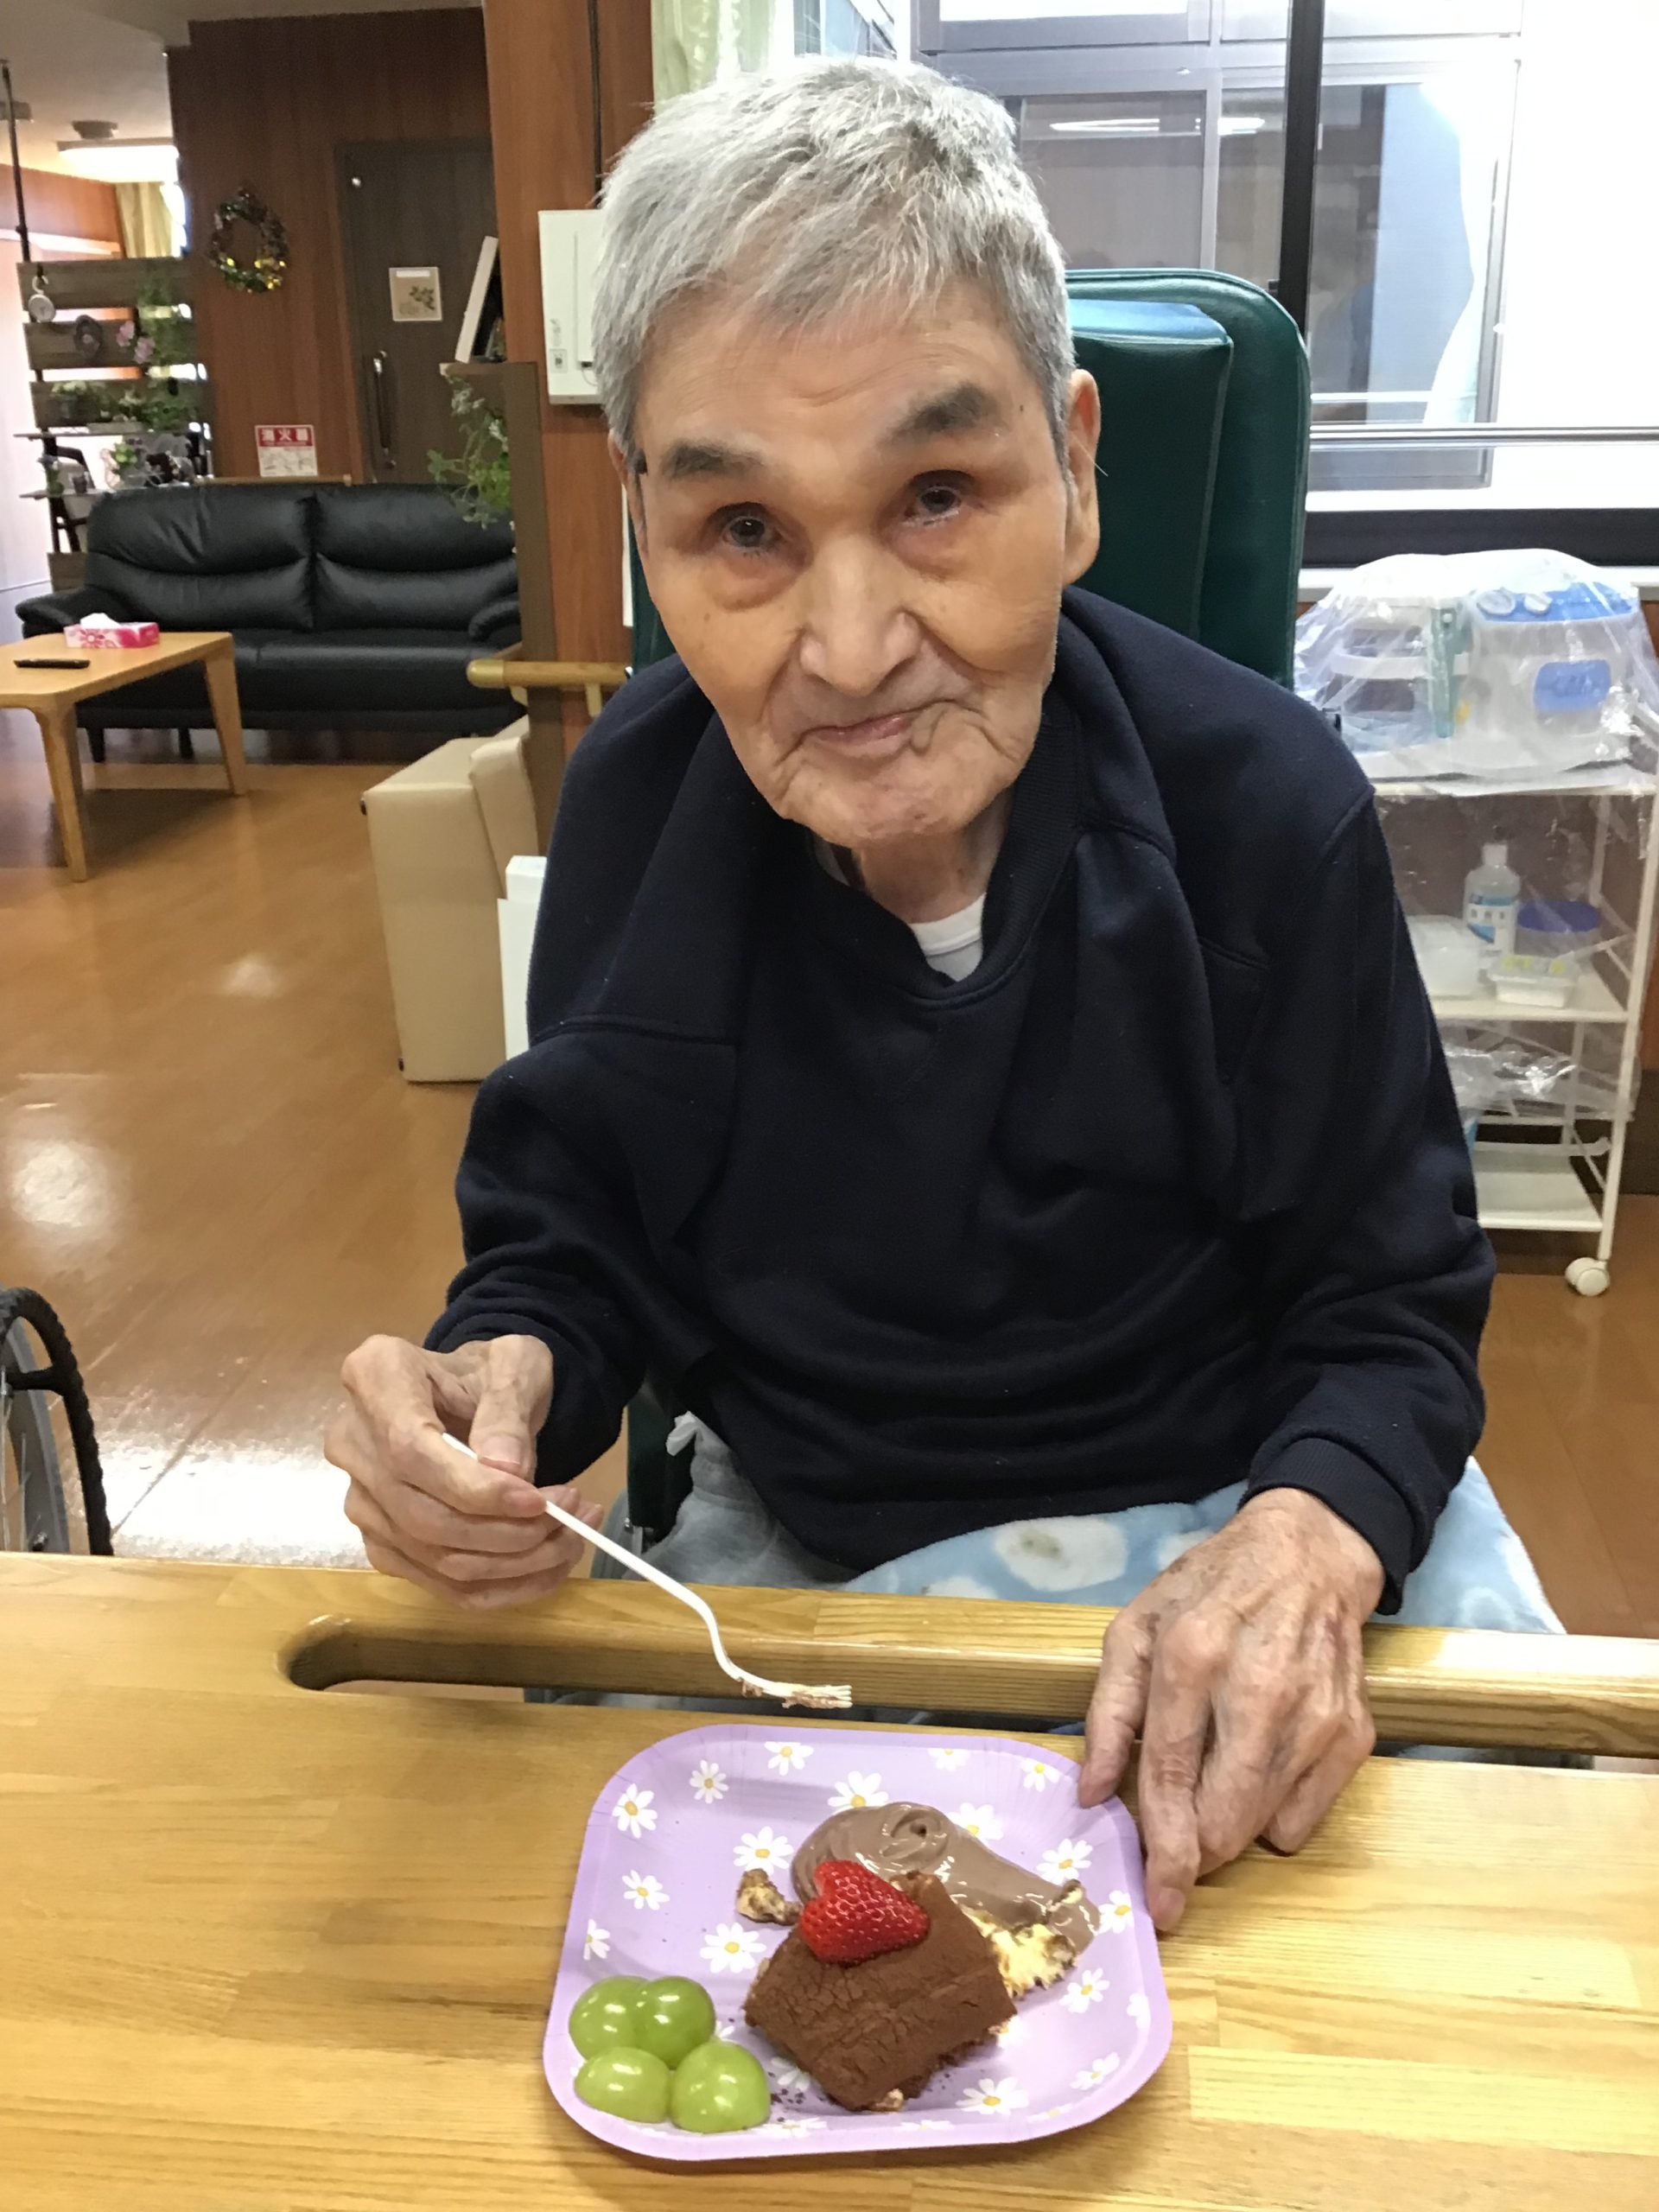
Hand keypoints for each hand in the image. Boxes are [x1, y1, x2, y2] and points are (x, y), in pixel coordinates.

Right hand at [325, 1333, 602, 1608]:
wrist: (473, 1395)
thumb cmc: (490, 1373)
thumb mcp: (514, 1366)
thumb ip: (508, 1411)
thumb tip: (507, 1470)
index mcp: (376, 1378)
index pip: (411, 1451)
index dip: (474, 1489)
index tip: (537, 1501)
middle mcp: (353, 1444)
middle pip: (423, 1516)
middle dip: (507, 1532)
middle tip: (573, 1515)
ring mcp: (362, 1501)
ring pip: (435, 1558)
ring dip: (515, 1562)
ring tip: (571, 1535)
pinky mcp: (383, 1544)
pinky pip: (441, 1585)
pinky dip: (503, 1585)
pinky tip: (548, 1564)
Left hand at [1078, 1490, 1382, 1931]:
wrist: (1308, 1556)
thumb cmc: (1209, 1593)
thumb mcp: (1134, 1630)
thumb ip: (1108, 1713)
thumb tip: (1093, 1794)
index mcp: (1191, 1659)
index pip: (1171, 1777)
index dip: (1164, 1851)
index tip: (1160, 1903)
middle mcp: (1260, 1692)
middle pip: (1225, 1820)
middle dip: (1197, 1851)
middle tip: (1180, 1838)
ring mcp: (1316, 1716)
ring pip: (1266, 1827)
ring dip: (1233, 1829)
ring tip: (1220, 1776)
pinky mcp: (1354, 1734)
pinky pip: (1307, 1819)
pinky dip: (1275, 1813)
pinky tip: (1262, 1764)